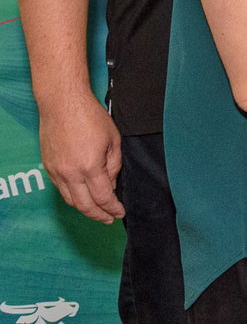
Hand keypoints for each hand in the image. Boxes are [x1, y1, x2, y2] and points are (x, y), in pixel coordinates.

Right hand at [37, 90, 123, 222]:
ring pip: (70, 200)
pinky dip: (72, 196)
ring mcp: (56, 171)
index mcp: (90, 167)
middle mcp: (70, 173)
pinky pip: (60, 189)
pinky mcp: (48, 166)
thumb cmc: (91, 117)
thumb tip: (111, 184)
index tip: (120, 213)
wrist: (62, 103)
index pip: (103, 197)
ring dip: (84, 208)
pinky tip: (82, 196)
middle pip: (84, 205)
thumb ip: (114, 165)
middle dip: (99, 215)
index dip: (113, 208)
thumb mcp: (113, 140)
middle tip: (109, 219)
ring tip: (97, 211)